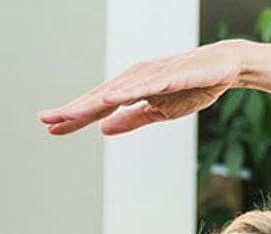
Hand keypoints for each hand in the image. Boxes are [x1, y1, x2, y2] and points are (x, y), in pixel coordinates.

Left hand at [38, 41, 245, 136]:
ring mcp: (151, 75)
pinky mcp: (170, 75)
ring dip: (92, 102)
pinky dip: (125, 93)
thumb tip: (103, 129)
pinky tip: (109, 100)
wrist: (225, 66)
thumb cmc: (192, 86)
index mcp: (130, 88)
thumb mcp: (159, 110)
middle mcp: (134, 78)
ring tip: (70, 113)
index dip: (74, 116)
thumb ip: (131, 119)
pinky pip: (145, 86)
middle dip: (73, 109)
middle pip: (100, 97)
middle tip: (46, 119)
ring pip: (116, 92)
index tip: (51, 126)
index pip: (98, 105)